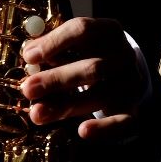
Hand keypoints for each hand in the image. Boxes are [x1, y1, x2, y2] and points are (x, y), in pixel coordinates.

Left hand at [19, 17, 145, 136]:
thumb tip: (29, 57)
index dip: (55, 42)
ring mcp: (130, 82)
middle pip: (93, 67)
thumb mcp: (72, 45)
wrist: (120, 73)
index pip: (82, 30)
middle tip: (28, 89)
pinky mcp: (132, 108)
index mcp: (108, 30)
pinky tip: (83, 131)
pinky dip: (104, 127)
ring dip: (67, 106)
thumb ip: (53, 49)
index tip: (29, 56)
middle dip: (57, 80)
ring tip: (38, 114)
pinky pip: (123, 121)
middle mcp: (124, 55)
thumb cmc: (86, 54)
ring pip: (102, 95)